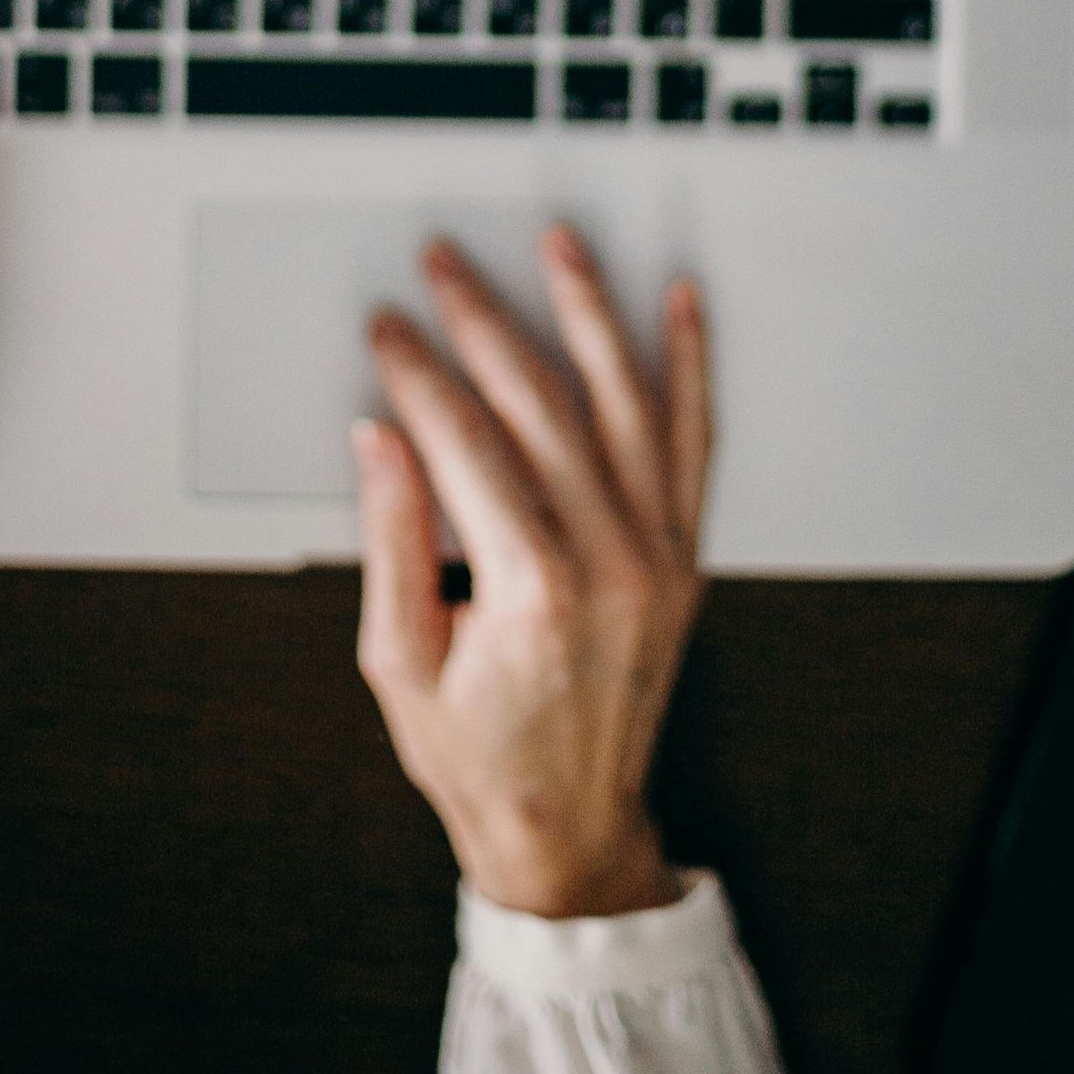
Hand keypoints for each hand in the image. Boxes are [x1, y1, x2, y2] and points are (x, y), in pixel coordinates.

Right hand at [354, 228, 710, 918]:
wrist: (571, 828)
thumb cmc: (478, 755)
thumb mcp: (399, 662)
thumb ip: (393, 540)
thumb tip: (381, 437)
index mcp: (532, 590)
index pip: (464, 441)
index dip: (418, 374)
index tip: (386, 331)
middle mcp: (611, 561)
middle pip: (541, 405)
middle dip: (485, 322)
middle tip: (444, 266)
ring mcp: (659, 555)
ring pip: (624, 403)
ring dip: (590, 313)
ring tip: (559, 246)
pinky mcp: (683, 557)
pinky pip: (693, 442)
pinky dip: (690, 368)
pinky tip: (682, 307)